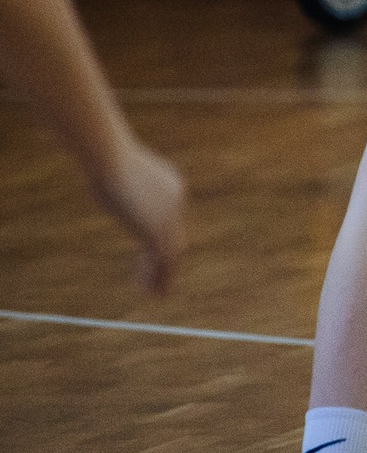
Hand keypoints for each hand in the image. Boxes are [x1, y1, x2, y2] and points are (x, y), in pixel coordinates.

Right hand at [90, 137, 185, 293]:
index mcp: (171, 185)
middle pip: (176, 236)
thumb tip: (104, 177)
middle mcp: (177, 201)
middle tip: (162, 277)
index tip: (150, 253)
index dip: (163, 237)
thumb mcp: (115, 170)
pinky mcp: (158, 230)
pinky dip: (157, 277)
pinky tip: (150, 291)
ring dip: (164, 275)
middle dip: (168, 259)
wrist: (110, 158)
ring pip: (173, 253)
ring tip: (157, 294)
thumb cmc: (104, 159)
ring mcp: (170, 216)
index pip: (171, 217)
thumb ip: (117, 180)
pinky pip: (163, 260)